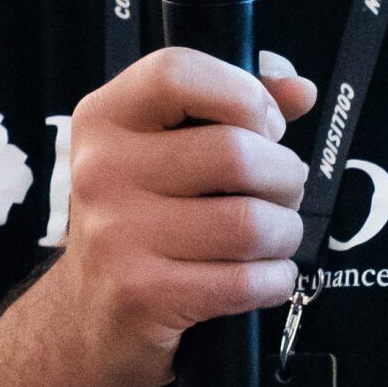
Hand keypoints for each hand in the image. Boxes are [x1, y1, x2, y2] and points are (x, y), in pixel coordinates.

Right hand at [49, 45, 316, 386]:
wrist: (86, 314)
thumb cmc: (140, 220)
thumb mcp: (164, 151)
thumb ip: (231, 109)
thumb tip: (300, 92)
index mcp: (104, 119)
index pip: (177, 73)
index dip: (243, 93)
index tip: (265, 126)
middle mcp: (101, 170)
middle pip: (234, 153)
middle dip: (285, 175)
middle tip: (282, 191)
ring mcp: (116, 234)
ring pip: (249, 222)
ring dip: (285, 232)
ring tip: (275, 235)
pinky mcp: (140, 293)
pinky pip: (245, 281)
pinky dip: (276, 279)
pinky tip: (266, 275)